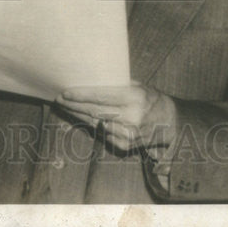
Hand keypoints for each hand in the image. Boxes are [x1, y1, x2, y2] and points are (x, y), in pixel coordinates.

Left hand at [57, 83, 177, 152]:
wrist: (168, 122)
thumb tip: (89, 81)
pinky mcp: (124, 146)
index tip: (65, 93)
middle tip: (59, 99)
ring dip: (78, 116)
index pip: (101, 97)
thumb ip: (116, 85)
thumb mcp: (137, 86)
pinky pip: (101, 133)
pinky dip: (91, 125)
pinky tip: (81, 118)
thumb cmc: (149, 98)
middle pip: (94, 111)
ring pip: (94, 124)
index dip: (81, 95)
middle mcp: (130, 117)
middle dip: (74, 106)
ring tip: (66, 107)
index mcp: (134, 98)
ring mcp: (127, 134)